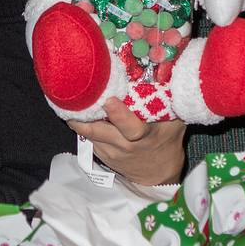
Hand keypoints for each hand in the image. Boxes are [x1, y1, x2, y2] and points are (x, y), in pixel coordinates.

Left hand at [68, 97, 185, 185]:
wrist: (159, 172)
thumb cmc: (167, 140)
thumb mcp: (174, 122)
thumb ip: (167, 102)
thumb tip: (165, 72)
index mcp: (145, 136)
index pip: (130, 127)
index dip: (118, 114)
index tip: (108, 100)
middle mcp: (125, 146)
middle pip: (98, 131)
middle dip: (85, 114)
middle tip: (76, 94)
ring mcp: (111, 152)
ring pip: (88, 133)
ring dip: (78, 117)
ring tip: (70, 97)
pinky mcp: (102, 154)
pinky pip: (88, 137)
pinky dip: (82, 124)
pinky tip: (77, 110)